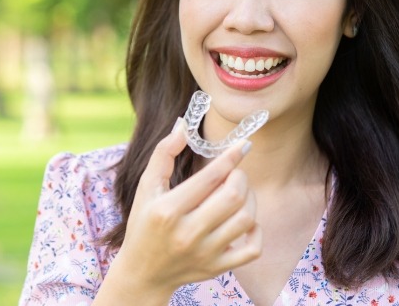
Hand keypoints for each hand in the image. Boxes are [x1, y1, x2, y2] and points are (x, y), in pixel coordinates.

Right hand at [112, 117, 261, 297]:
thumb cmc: (144, 223)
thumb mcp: (146, 187)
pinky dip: (255, 229)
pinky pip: (253, 248)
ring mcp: (205, 254)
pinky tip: (245, 220)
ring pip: (246, 219)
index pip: (209, 178)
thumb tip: (183, 126)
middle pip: (233, 197)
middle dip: (240, 177)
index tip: (244, 144)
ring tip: (238, 193)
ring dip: (249, 199)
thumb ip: (163, 153)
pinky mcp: (217, 268)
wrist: (143, 272)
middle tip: (234, 173)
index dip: (231, 157)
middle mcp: (187, 234)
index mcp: (167, 210)